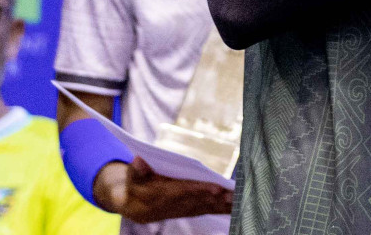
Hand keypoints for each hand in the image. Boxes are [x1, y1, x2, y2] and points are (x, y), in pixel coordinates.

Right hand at [94, 158, 232, 221]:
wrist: (129, 204)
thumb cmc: (131, 184)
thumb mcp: (130, 175)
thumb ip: (136, 170)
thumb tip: (139, 160)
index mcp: (158, 197)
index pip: (182, 192)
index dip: (199, 190)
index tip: (215, 188)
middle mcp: (171, 207)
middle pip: (198, 202)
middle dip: (217, 199)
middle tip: (237, 195)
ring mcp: (180, 211)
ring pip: (204, 208)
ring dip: (222, 205)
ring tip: (241, 201)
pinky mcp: (186, 211)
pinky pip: (205, 211)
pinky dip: (219, 209)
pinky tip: (235, 207)